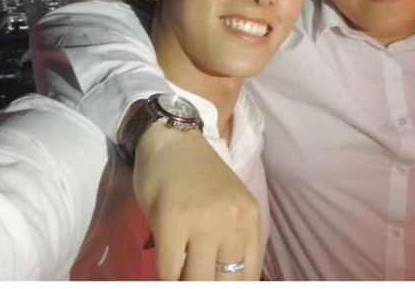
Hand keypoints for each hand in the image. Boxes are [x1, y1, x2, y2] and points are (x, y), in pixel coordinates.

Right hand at [133, 123, 262, 279]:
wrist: (172, 140)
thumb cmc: (198, 176)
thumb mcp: (229, 207)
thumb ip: (233, 241)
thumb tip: (225, 280)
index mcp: (251, 218)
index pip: (249, 276)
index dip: (230, 288)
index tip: (216, 283)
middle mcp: (233, 221)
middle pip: (224, 282)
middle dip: (207, 286)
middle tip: (194, 279)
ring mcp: (203, 221)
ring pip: (197, 281)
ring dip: (185, 283)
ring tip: (179, 276)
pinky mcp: (171, 221)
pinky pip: (169, 271)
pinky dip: (165, 280)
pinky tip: (163, 275)